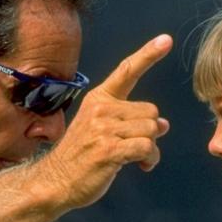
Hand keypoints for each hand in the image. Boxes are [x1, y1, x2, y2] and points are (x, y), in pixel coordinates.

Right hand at [34, 34, 172, 208]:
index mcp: (98, 99)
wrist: (55, 182)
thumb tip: (163, 125)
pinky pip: (147, 147)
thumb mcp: (103, 131)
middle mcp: (101, 109)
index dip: (148, 55)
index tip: (166, 40)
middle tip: (136, 148)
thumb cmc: (82, 158)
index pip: (127, 71)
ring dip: (151, 149)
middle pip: (151, 111)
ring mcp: (104, 128)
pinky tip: (140, 166)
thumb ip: (132, 123)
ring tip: (136, 159)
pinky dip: (149, 159)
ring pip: (152, 130)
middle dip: (150, 132)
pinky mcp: (109, 149)